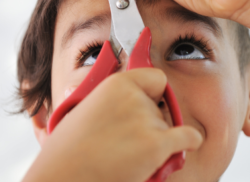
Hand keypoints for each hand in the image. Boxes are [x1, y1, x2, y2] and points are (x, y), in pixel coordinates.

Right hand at [23, 69, 201, 181]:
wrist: (61, 179)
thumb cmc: (66, 152)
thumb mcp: (81, 110)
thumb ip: (109, 99)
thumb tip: (127, 91)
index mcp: (116, 84)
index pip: (156, 78)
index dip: (153, 93)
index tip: (149, 102)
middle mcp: (134, 98)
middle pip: (160, 107)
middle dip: (150, 122)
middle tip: (128, 140)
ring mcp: (147, 121)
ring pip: (168, 126)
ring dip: (157, 140)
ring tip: (129, 155)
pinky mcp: (156, 145)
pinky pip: (189, 137)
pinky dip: (189, 142)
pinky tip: (185, 145)